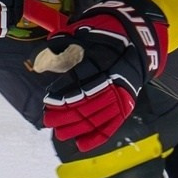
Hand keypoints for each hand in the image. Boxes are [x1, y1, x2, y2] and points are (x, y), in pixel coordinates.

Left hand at [31, 0, 166, 151]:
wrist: (136, 37)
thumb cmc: (103, 35)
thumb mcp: (82, 32)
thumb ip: (63, 45)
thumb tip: (40, 60)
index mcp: (102, 58)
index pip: (80, 81)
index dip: (63, 93)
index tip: (48, 101)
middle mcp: (114, 78)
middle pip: (87, 101)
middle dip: (65, 114)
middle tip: (48, 120)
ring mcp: (122, 94)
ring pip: (98, 116)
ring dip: (77, 127)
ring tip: (59, 133)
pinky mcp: (126, 104)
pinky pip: (112, 125)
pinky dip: (97, 137)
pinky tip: (81, 144)